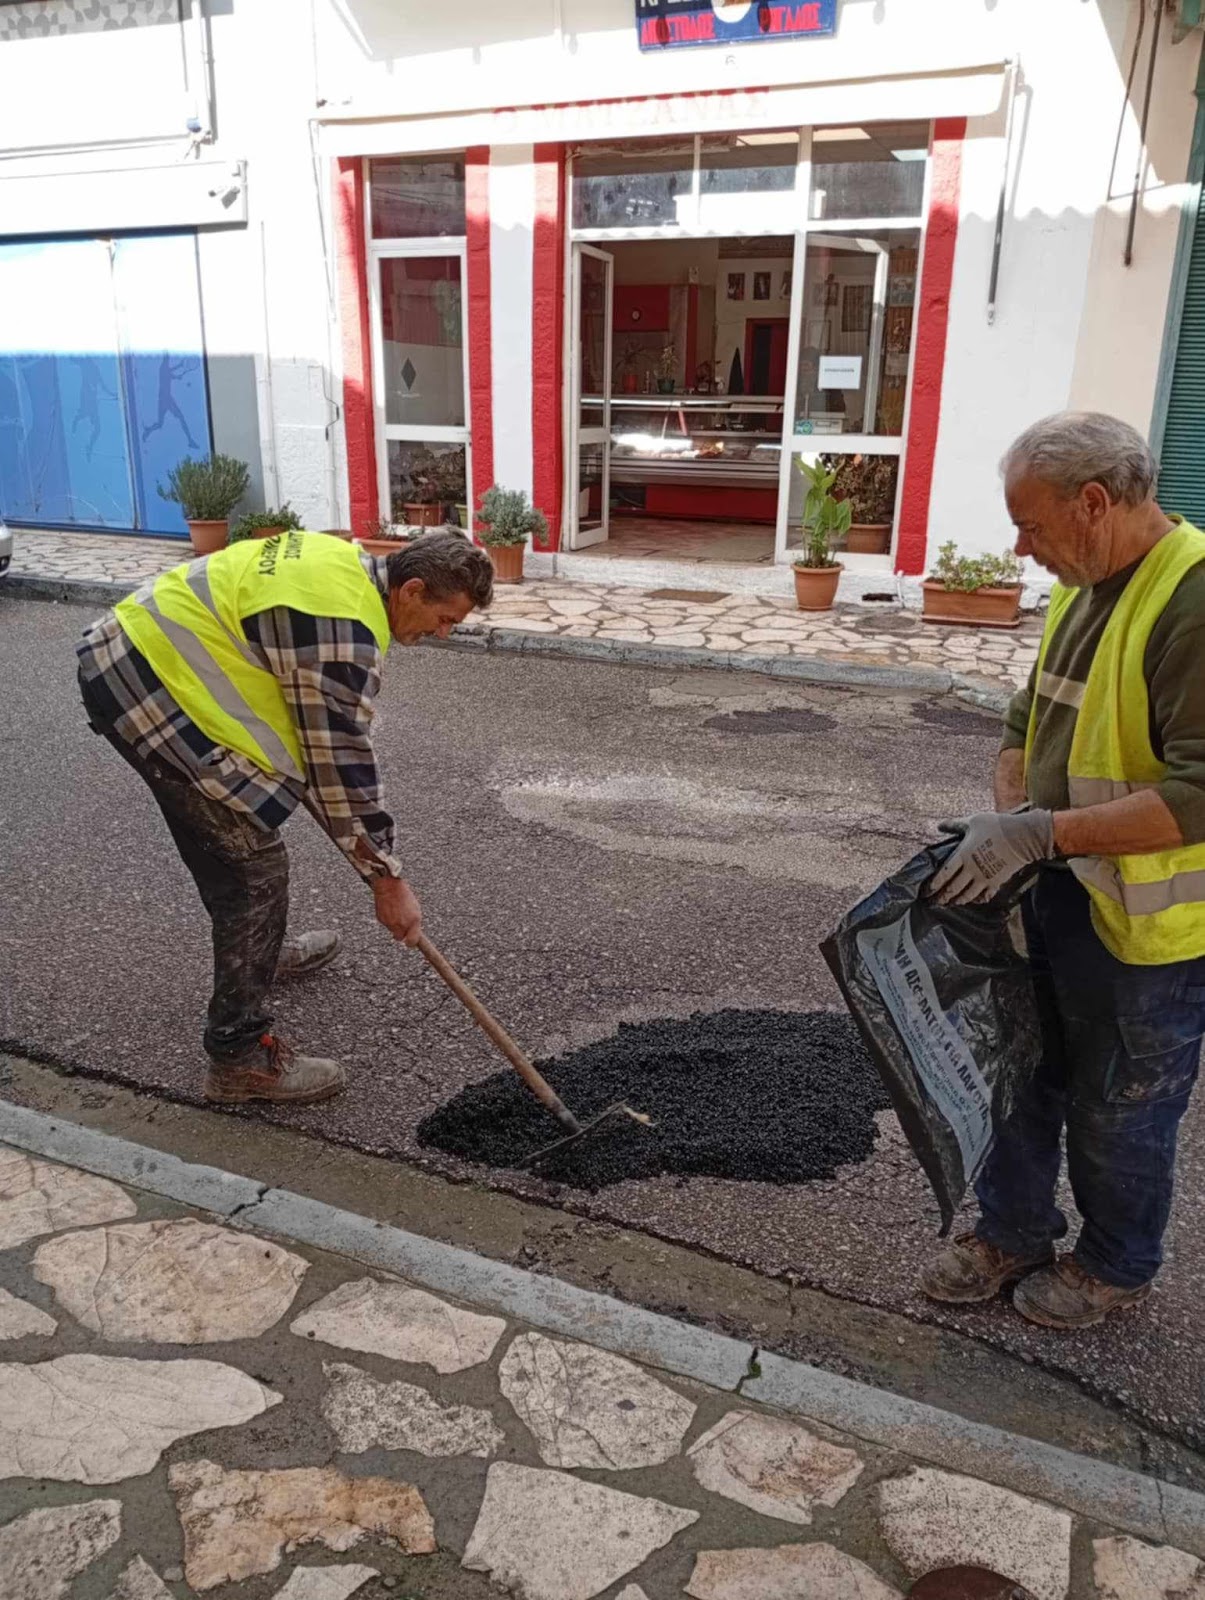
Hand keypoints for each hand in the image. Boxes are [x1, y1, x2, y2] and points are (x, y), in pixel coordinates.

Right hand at [372, 875, 422, 945]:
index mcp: (413, 921)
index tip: (410, 941)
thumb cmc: (404, 895)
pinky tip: (389, 909)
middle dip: (401, 934)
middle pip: (399, 938)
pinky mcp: (381, 920)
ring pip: (392, 930)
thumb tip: (414, 934)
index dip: (411, 942)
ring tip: (396, 911)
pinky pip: (385, 923)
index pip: (412, 942)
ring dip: (394, 924)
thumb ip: (414, 923)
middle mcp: (401, 924)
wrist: (389, 886)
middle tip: (402, 926)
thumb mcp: (415, 909)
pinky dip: (387, 919)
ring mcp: (390, 923)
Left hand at [928, 808, 1055, 904]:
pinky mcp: (997, 882)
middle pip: (953, 888)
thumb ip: (955, 825)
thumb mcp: (973, 822)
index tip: (927, 891)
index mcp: (963, 855)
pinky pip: (985, 895)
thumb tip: (939, 825)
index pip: (944, 874)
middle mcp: (971, 870)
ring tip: (951, 903)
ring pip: (968, 895)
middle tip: (935, 902)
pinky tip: (975, 900)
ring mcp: (985, 878)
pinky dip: (978, 899)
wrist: (1023, 837)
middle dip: (943, 896)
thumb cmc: (996, 826)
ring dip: (958, 900)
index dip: (934, 884)